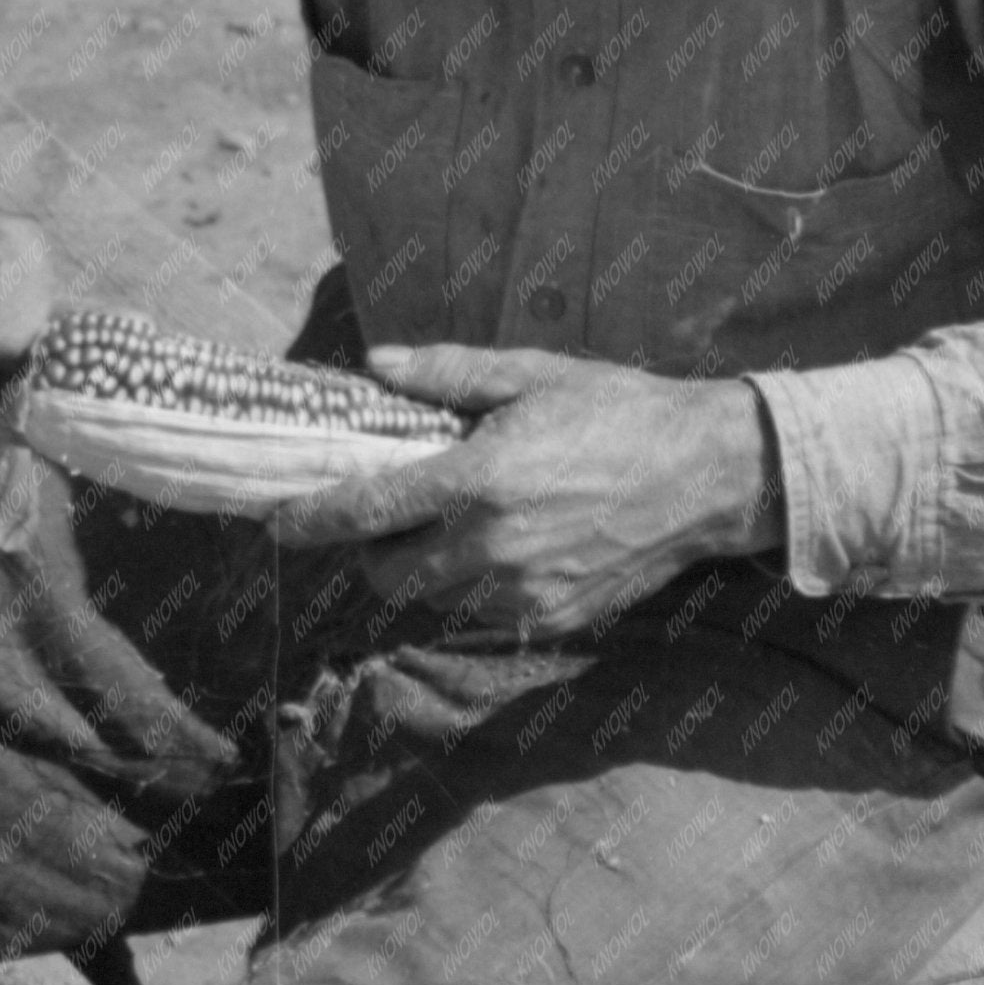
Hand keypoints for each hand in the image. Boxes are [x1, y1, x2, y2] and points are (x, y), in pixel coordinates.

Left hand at [270, 341, 783, 638]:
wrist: (706, 475)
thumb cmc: (618, 411)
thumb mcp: (530, 376)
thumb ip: (444, 375)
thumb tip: (374, 365)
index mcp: (476, 479)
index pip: (364, 513)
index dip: (310, 522)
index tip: (278, 525)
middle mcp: (490, 544)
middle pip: (387, 575)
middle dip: (373, 553)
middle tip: (389, 522)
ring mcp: (522, 591)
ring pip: (434, 598)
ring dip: (427, 571)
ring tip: (458, 528)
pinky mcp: (551, 618)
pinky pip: (485, 612)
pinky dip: (478, 587)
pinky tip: (510, 549)